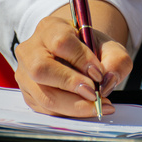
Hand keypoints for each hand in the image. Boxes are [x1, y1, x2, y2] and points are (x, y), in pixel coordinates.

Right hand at [15, 13, 132, 117]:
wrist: (80, 58)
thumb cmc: (93, 50)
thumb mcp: (111, 48)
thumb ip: (116, 60)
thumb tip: (107, 82)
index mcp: (50, 27)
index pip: (60, 41)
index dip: (80, 59)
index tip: (98, 72)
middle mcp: (31, 49)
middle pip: (41, 69)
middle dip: (71, 85)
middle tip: (94, 93)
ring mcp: (25, 74)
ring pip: (43, 95)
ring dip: (73, 105)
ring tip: (96, 106)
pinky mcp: (28, 94)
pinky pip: (45, 109)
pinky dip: (68, 113)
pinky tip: (87, 109)